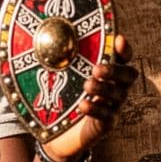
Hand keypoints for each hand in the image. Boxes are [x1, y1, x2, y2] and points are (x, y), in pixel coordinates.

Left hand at [42, 34, 135, 161]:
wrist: (54, 133)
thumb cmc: (58, 96)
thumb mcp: (57, 75)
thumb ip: (55, 56)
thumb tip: (32, 28)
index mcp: (107, 71)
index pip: (124, 57)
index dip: (124, 49)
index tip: (119, 40)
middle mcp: (115, 87)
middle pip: (128, 75)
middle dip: (115, 70)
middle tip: (97, 69)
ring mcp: (112, 106)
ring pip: (118, 95)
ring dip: (103, 88)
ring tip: (87, 85)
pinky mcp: (105, 125)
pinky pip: (107, 116)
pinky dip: (96, 109)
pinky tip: (83, 105)